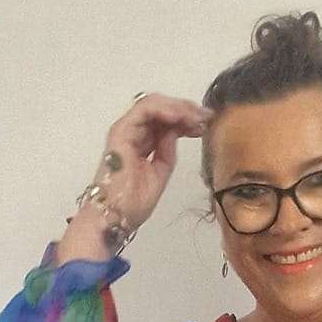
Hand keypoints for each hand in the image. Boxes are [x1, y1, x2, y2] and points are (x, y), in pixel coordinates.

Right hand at [90, 94, 211, 232]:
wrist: (116, 217)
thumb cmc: (131, 203)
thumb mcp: (161, 172)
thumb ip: (168, 150)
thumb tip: (176, 131)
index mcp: (141, 142)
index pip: (164, 121)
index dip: (186, 119)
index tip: (204, 123)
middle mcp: (132, 132)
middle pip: (160, 108)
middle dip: (185, 109)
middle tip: (205, 116)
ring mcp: (126, 130)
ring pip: (154, 104)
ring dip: (178, 108)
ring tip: (195, 116)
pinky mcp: (121, 130)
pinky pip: (145, 109)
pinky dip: (165, 110)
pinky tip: (180, 117)